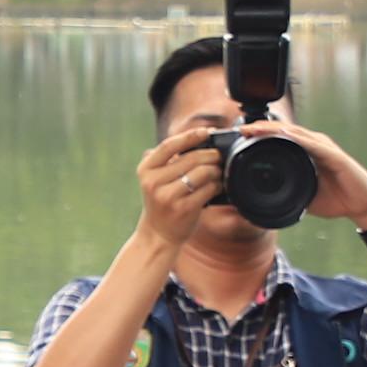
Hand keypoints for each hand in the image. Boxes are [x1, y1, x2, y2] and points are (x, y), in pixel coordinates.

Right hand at [132, 120, 225, 253]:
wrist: (157, 235)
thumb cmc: (162, 202)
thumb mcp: (156, 179)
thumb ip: (170, 161)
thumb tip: (201, 139)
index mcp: (146, 169)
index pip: (169, 146)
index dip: (189, 136)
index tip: (206, 131)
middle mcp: (153, 182)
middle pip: (191, 158)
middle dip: (210, 155)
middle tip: (220, 156)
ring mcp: (168, 196)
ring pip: (202, 173)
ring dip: (216, 170)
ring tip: (220, 171)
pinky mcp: (183, 208)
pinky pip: (208, 189)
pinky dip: (217, 185)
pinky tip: (219, 186)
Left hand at [253, 118, 366, 232]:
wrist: (364, 206)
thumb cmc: (338, 199)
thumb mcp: (305, 196)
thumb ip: (289, 191)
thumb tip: (267, 198)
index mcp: (307, 152)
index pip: (281, 139)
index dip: (261, 136)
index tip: (241, 137)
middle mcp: (315, 145)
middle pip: (285, 132)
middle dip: (263, 129)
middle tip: (243, 129)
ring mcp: (325, 148)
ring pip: (296, 134)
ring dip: (276, 130)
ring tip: (257, 129)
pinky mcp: (335, 156)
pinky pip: (314, 146)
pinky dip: (299, 140)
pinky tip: (286, 136)